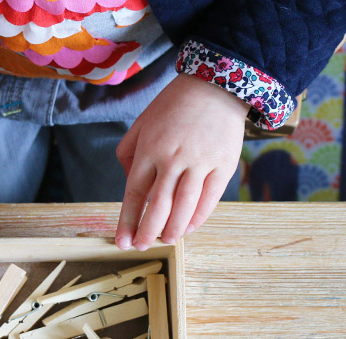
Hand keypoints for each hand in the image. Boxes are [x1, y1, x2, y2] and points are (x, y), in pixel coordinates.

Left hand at [115, 73, 248, 249]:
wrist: (216, 85)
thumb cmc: (173, 106)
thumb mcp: (141, 124)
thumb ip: (129, 154)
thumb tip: (130, 185)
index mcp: (149, 150)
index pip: (134, 194)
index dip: (127, 221)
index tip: (122, 241)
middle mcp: (173, 159)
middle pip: (158, 207)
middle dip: (148, 232)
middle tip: (142, 246)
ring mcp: (200, 163)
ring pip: (184, 208)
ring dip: (173, 230)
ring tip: (166, 240)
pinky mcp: (223, 166)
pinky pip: (209, 200)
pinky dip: (197, 218)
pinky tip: (189, 228)